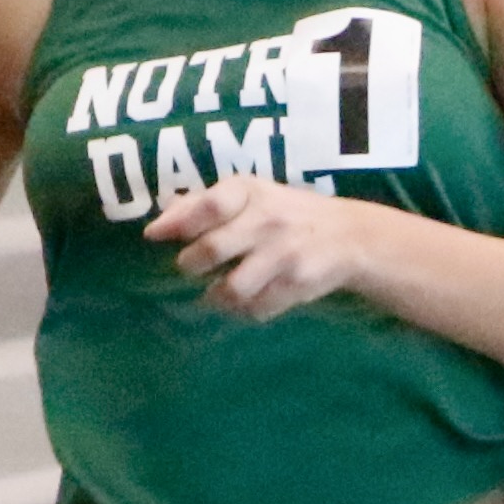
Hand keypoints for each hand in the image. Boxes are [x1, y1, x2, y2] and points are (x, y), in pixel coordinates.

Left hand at [149, 176, 367, 320]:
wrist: (349, 236)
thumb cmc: (287, 213)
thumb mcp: (253, 195)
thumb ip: (207, 204)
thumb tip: (162, 218)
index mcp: (252, 192)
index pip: (210, 204)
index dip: (178, 221)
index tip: (154, 236)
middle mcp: (267, 219)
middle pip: (212, 249)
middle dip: (191, 265)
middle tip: (189, 270)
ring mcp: (284, 253)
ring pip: (233, 288)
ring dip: (215, 297)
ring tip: (214, 295)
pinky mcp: (298, 283)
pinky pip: (257, 308)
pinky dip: (244, 311)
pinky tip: (244, 305)